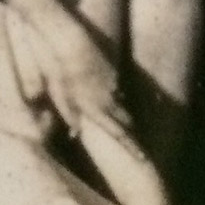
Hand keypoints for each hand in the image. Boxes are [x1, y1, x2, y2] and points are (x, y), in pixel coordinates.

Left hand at [23, 23, 139, 154]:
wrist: (73, 43)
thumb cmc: (62, 72)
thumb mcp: (61, 97)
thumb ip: (70, 116)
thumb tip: (75, 133)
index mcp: (97, 109)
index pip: (119, 134)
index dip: (132, 148)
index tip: (143, 160)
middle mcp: (109, 98)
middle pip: (125, 120)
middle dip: (128, 131)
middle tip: (132, 142)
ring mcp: (112, 84)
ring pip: (120, 104)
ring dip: (120, 113)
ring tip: (120, 120)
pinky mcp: (111, 72)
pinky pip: (115, 88)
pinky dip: (113, 95)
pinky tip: (105, 93)